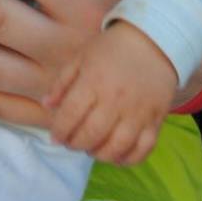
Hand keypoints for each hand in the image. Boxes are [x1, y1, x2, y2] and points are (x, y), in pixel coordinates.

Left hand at [45, 22, 176, 164]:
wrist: (153, 41)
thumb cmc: (111, 49)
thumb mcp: (81, 57)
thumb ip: (62, 82)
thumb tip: (46, 106)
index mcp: (94, 81)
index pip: (71, 114)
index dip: (60, 130)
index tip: (55, 136)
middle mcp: (115, 99)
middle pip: (91, 134)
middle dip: (76, 144)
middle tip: (71, 142)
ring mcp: (137, 112)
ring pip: (116, 147)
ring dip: (99, 154)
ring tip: (91, 149)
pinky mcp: (156, 120)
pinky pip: (143, 150)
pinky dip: (128, 159)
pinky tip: (116, 155)